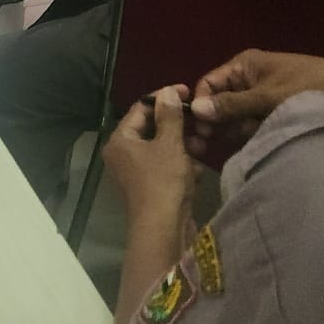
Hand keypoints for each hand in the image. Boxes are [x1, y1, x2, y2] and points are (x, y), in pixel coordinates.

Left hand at [102, 84, 197, 226]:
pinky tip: (196, 171)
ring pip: (163, 150)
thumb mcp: (169, 145)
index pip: (140, 109)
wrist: (164, 231)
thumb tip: (167, 91)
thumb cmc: (162, 182)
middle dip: (178, 127)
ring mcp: (136, 174)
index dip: (164, 98)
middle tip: (201, 124)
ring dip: (183, 147)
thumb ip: (169, 116)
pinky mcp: (151, 190)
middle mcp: (123, 155)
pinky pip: (167, 169)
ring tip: (202, 146)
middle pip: (152, 130)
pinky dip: (182, 167)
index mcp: (120, 140)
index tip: (187, 92)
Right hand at [189, 49, 323, 158]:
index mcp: (244, 66)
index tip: (198, 132)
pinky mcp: (277, 113)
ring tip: (243, 144)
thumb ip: (232, 105)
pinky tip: (255, 146)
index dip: (200, 105)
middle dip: (216, 123)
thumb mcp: (268, 98)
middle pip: (221, 103)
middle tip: (209, 147)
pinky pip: (255, 125)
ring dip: (237, 132)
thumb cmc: (311, 88)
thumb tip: (195, 109)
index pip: (208, 84)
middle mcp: (250, 79)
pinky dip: (253, 135)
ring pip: (237, 117)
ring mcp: (264, 97)